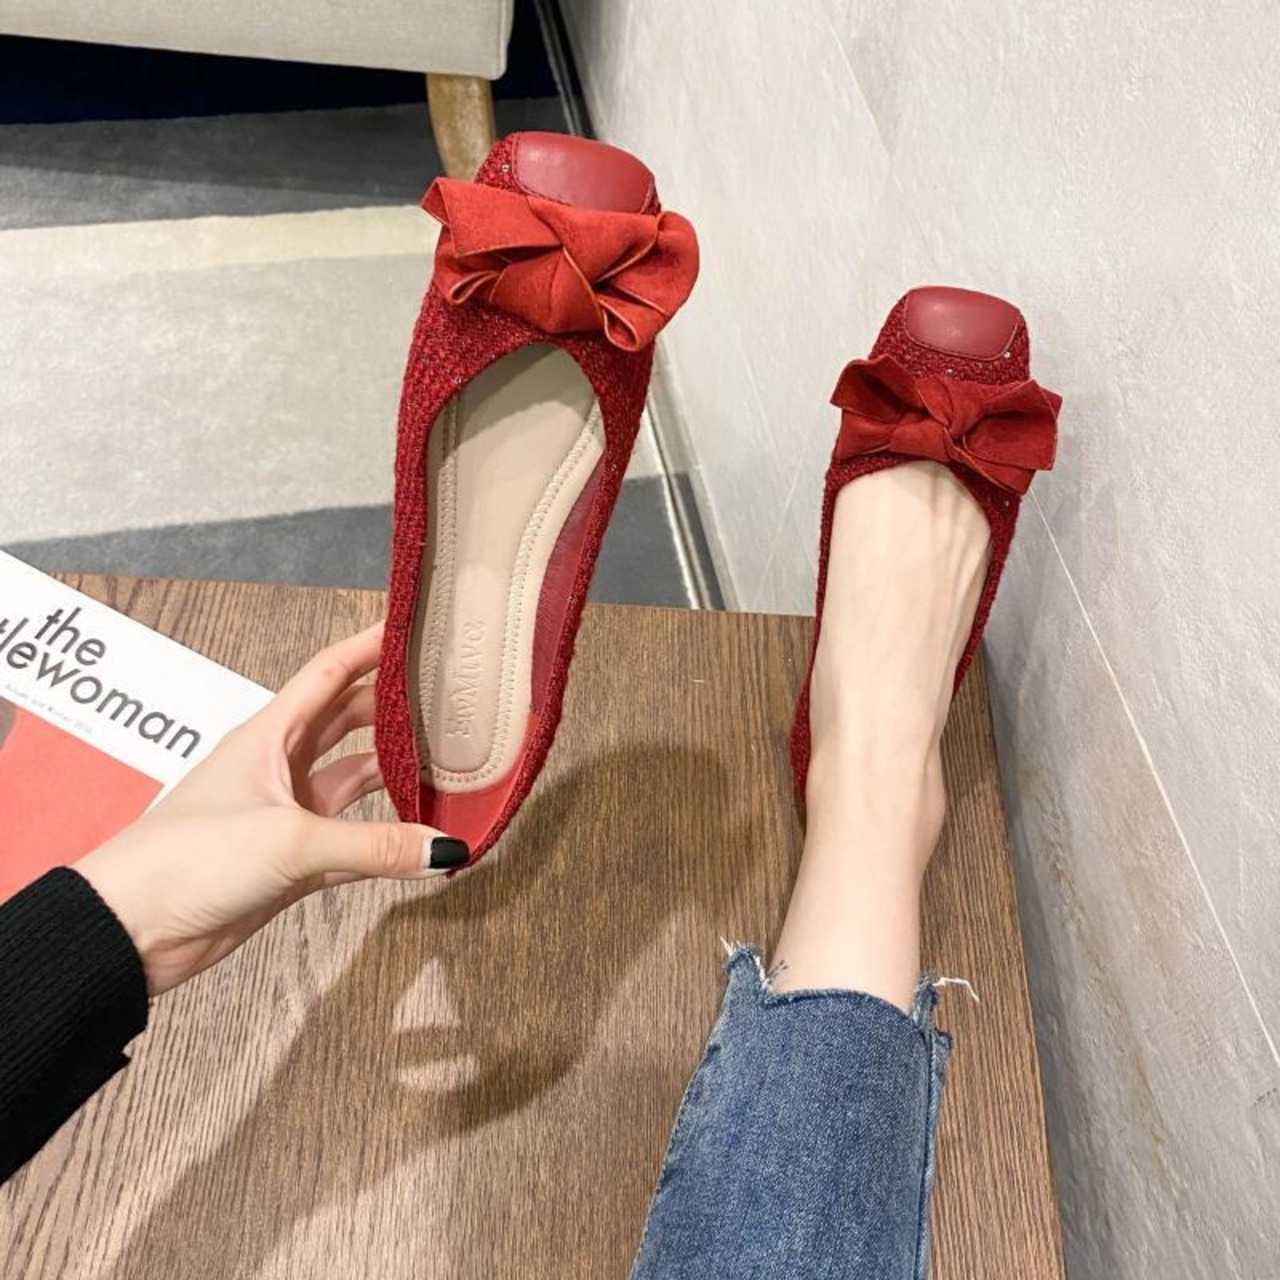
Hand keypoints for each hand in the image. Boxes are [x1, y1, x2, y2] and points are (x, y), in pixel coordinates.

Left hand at [75, 622, 466, 996]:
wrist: (131, 929)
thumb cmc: (187, 858)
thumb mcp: (289, 840)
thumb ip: (373, 845)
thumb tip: (444, 848)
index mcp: (268, 736)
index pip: (328, 673)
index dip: (369, 647)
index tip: (411, 629)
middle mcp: (280, 767)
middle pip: (348, 721)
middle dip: (393, 708)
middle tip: (444, 697)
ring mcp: (288, 814)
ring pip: (355, 780)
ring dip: (394, 774)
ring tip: (446, 762)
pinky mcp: (292, 862)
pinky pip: (353, 842)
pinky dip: (386, 841)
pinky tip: (421, 838)